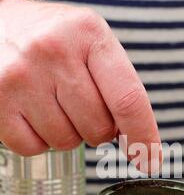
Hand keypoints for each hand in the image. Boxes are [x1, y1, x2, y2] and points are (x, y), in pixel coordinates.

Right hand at [0, 0, 159, 163]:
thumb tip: (136, 141)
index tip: (150, 160)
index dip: (143, 136)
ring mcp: (21, 77)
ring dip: (66, 132)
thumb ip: (118, 85)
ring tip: (52, 101)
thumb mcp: (91, 42)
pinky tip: (32, 112)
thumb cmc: (53, 39)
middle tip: (80, 105)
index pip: (128, 99)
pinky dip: (38, 139)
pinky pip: (33, 148)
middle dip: (97, 128)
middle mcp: (53, 52)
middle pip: (98, 128)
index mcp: (88, 34)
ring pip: (66, 142)